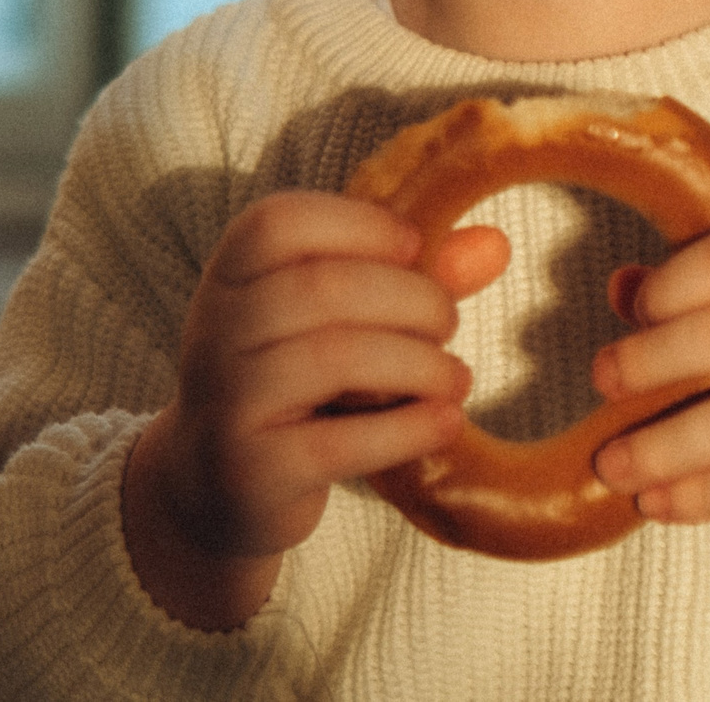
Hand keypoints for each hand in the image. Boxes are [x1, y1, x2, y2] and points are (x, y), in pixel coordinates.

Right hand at [123, 193, 506, 628]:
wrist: (214, 487)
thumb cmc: (292, 385)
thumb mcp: (336, 322)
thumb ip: (409, 278)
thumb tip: (496, 245)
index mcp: (228, 276)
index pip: (280, 222)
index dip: (361, 224)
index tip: (415, 249)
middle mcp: (213, 330)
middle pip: (321, 288)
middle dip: (411, 299)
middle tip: (448, 324)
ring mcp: (227, 402)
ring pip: (335, 359)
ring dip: (419, 364)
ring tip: (454, 378)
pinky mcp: (252, 469)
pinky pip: (341, 441)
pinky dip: (409, 428)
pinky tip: (444, 422)